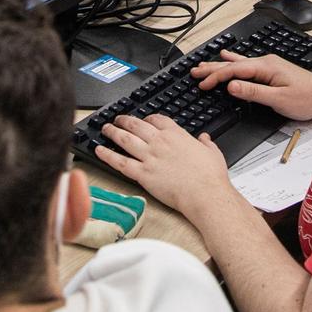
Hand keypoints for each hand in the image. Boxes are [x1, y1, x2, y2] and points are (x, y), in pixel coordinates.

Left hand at [95, 113, 234, 215]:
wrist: (204, 193)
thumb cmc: (210, 176)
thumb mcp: (212, 152)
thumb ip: (206, 143)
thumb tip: (205, 138)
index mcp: (176, 134)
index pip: (156, 119)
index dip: (147, 118)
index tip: (143, 119)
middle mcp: (159, 142)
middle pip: (136, 125)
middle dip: (124, 120)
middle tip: (117, 119)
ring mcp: (149, 157)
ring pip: (125, 139)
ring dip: (113, 132)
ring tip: (105, 129)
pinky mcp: (142, 174)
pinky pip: (119, 162)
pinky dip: (107, 155)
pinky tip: (98, 150)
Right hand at [193, 52, 311, 122]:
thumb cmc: (306, 99)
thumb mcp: (278, 99)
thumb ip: (254, 92)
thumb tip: (232, 86)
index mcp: (266, 67)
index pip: (234, 70)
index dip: (216, 77)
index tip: (201, 84)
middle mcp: (266, 62)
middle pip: (233, 64)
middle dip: (212, 68)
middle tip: (193, 71)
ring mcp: (269, 65)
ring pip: (238, 64)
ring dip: (220, 65)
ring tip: (203, 64)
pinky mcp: (272, 70)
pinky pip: (247, 64)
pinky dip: (233, 63)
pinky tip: (228, 57)